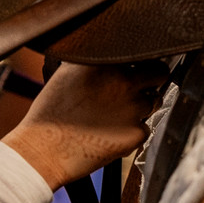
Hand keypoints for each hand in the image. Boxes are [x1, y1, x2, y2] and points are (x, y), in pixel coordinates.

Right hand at [2, 62, 166, 191]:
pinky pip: (145, 128)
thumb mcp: (67, 72)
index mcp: (108, 63)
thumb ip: (95, 58)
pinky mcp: (136, 133)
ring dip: (142, 106)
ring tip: (116, 114)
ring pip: (154, 102)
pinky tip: (112, 132)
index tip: (137, 67)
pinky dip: (133, 130)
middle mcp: (124, 82)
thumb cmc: (51, 113)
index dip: (141, 61)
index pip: (144, 53)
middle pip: (159, 73)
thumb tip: (114, 53)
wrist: (44, 150)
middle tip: (139, 88)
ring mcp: (133, 108)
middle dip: (152, 80)